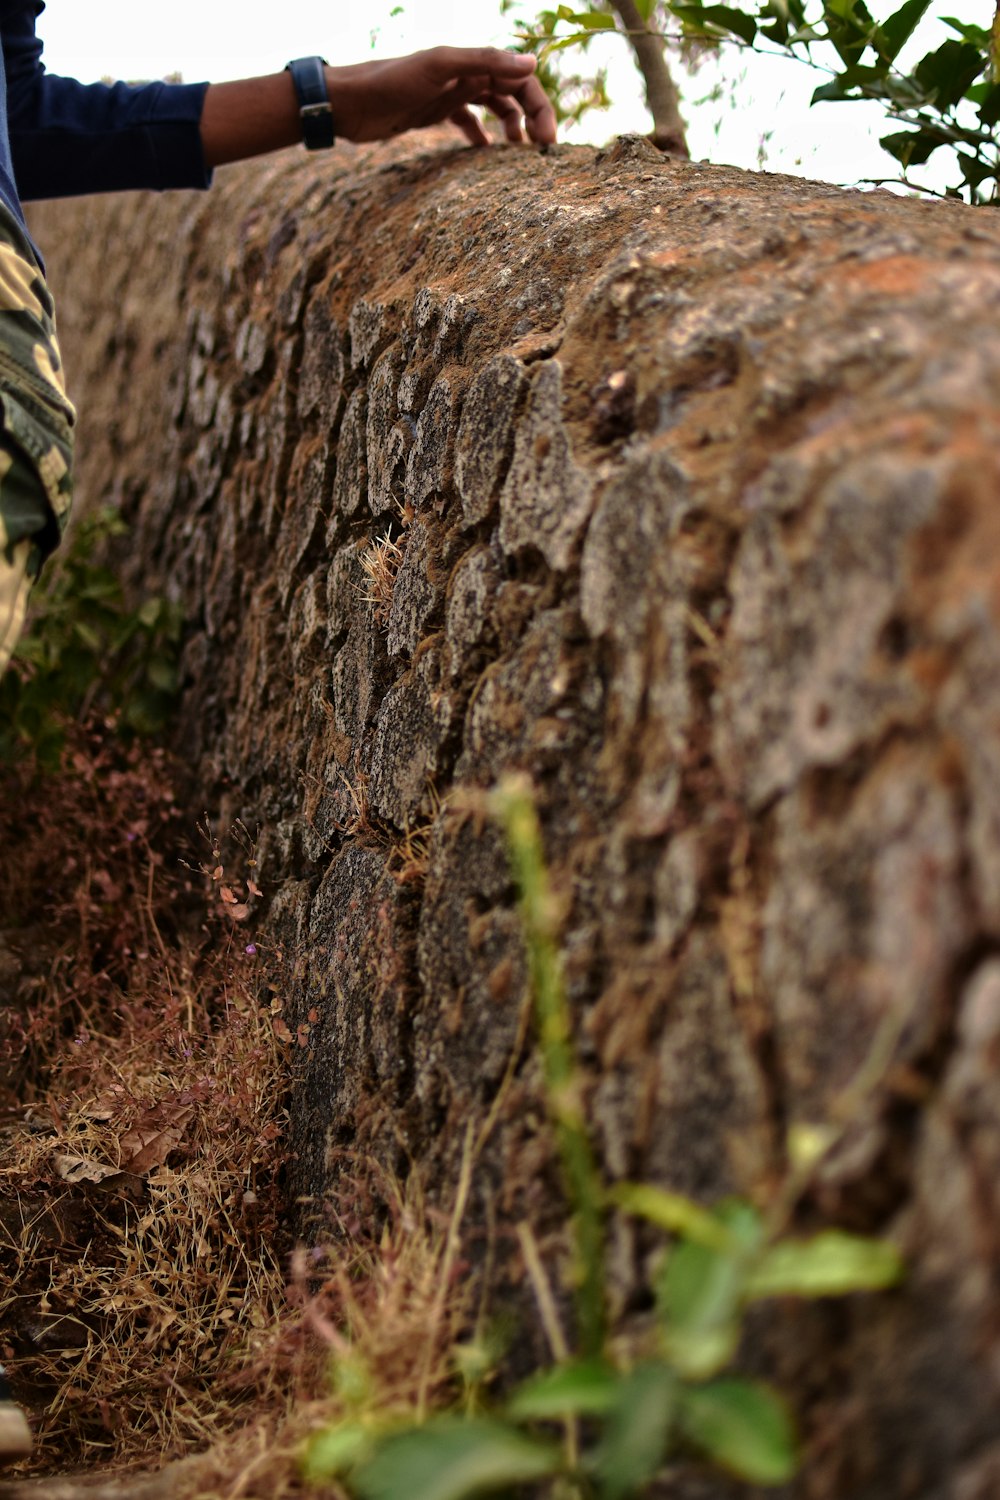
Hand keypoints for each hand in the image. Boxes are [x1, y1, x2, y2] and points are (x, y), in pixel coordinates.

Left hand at [324, 47, 556, 146]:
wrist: (349, 103)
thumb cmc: (390, 82)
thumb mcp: (439, 67)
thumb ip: (483, 61)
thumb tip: (531, 62)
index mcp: (469, 60)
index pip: (519, 78)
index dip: (538, 105)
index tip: (548, 140)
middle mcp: (463, 74)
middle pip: (511, 92)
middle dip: (531, 118)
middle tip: (543, 150)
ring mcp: (449, 94)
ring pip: (493, 106)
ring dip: (511, 126)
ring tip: (518, 153)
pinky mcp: (433, 113)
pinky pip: (466, 122)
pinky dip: (480, 136)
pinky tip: (486, 154)